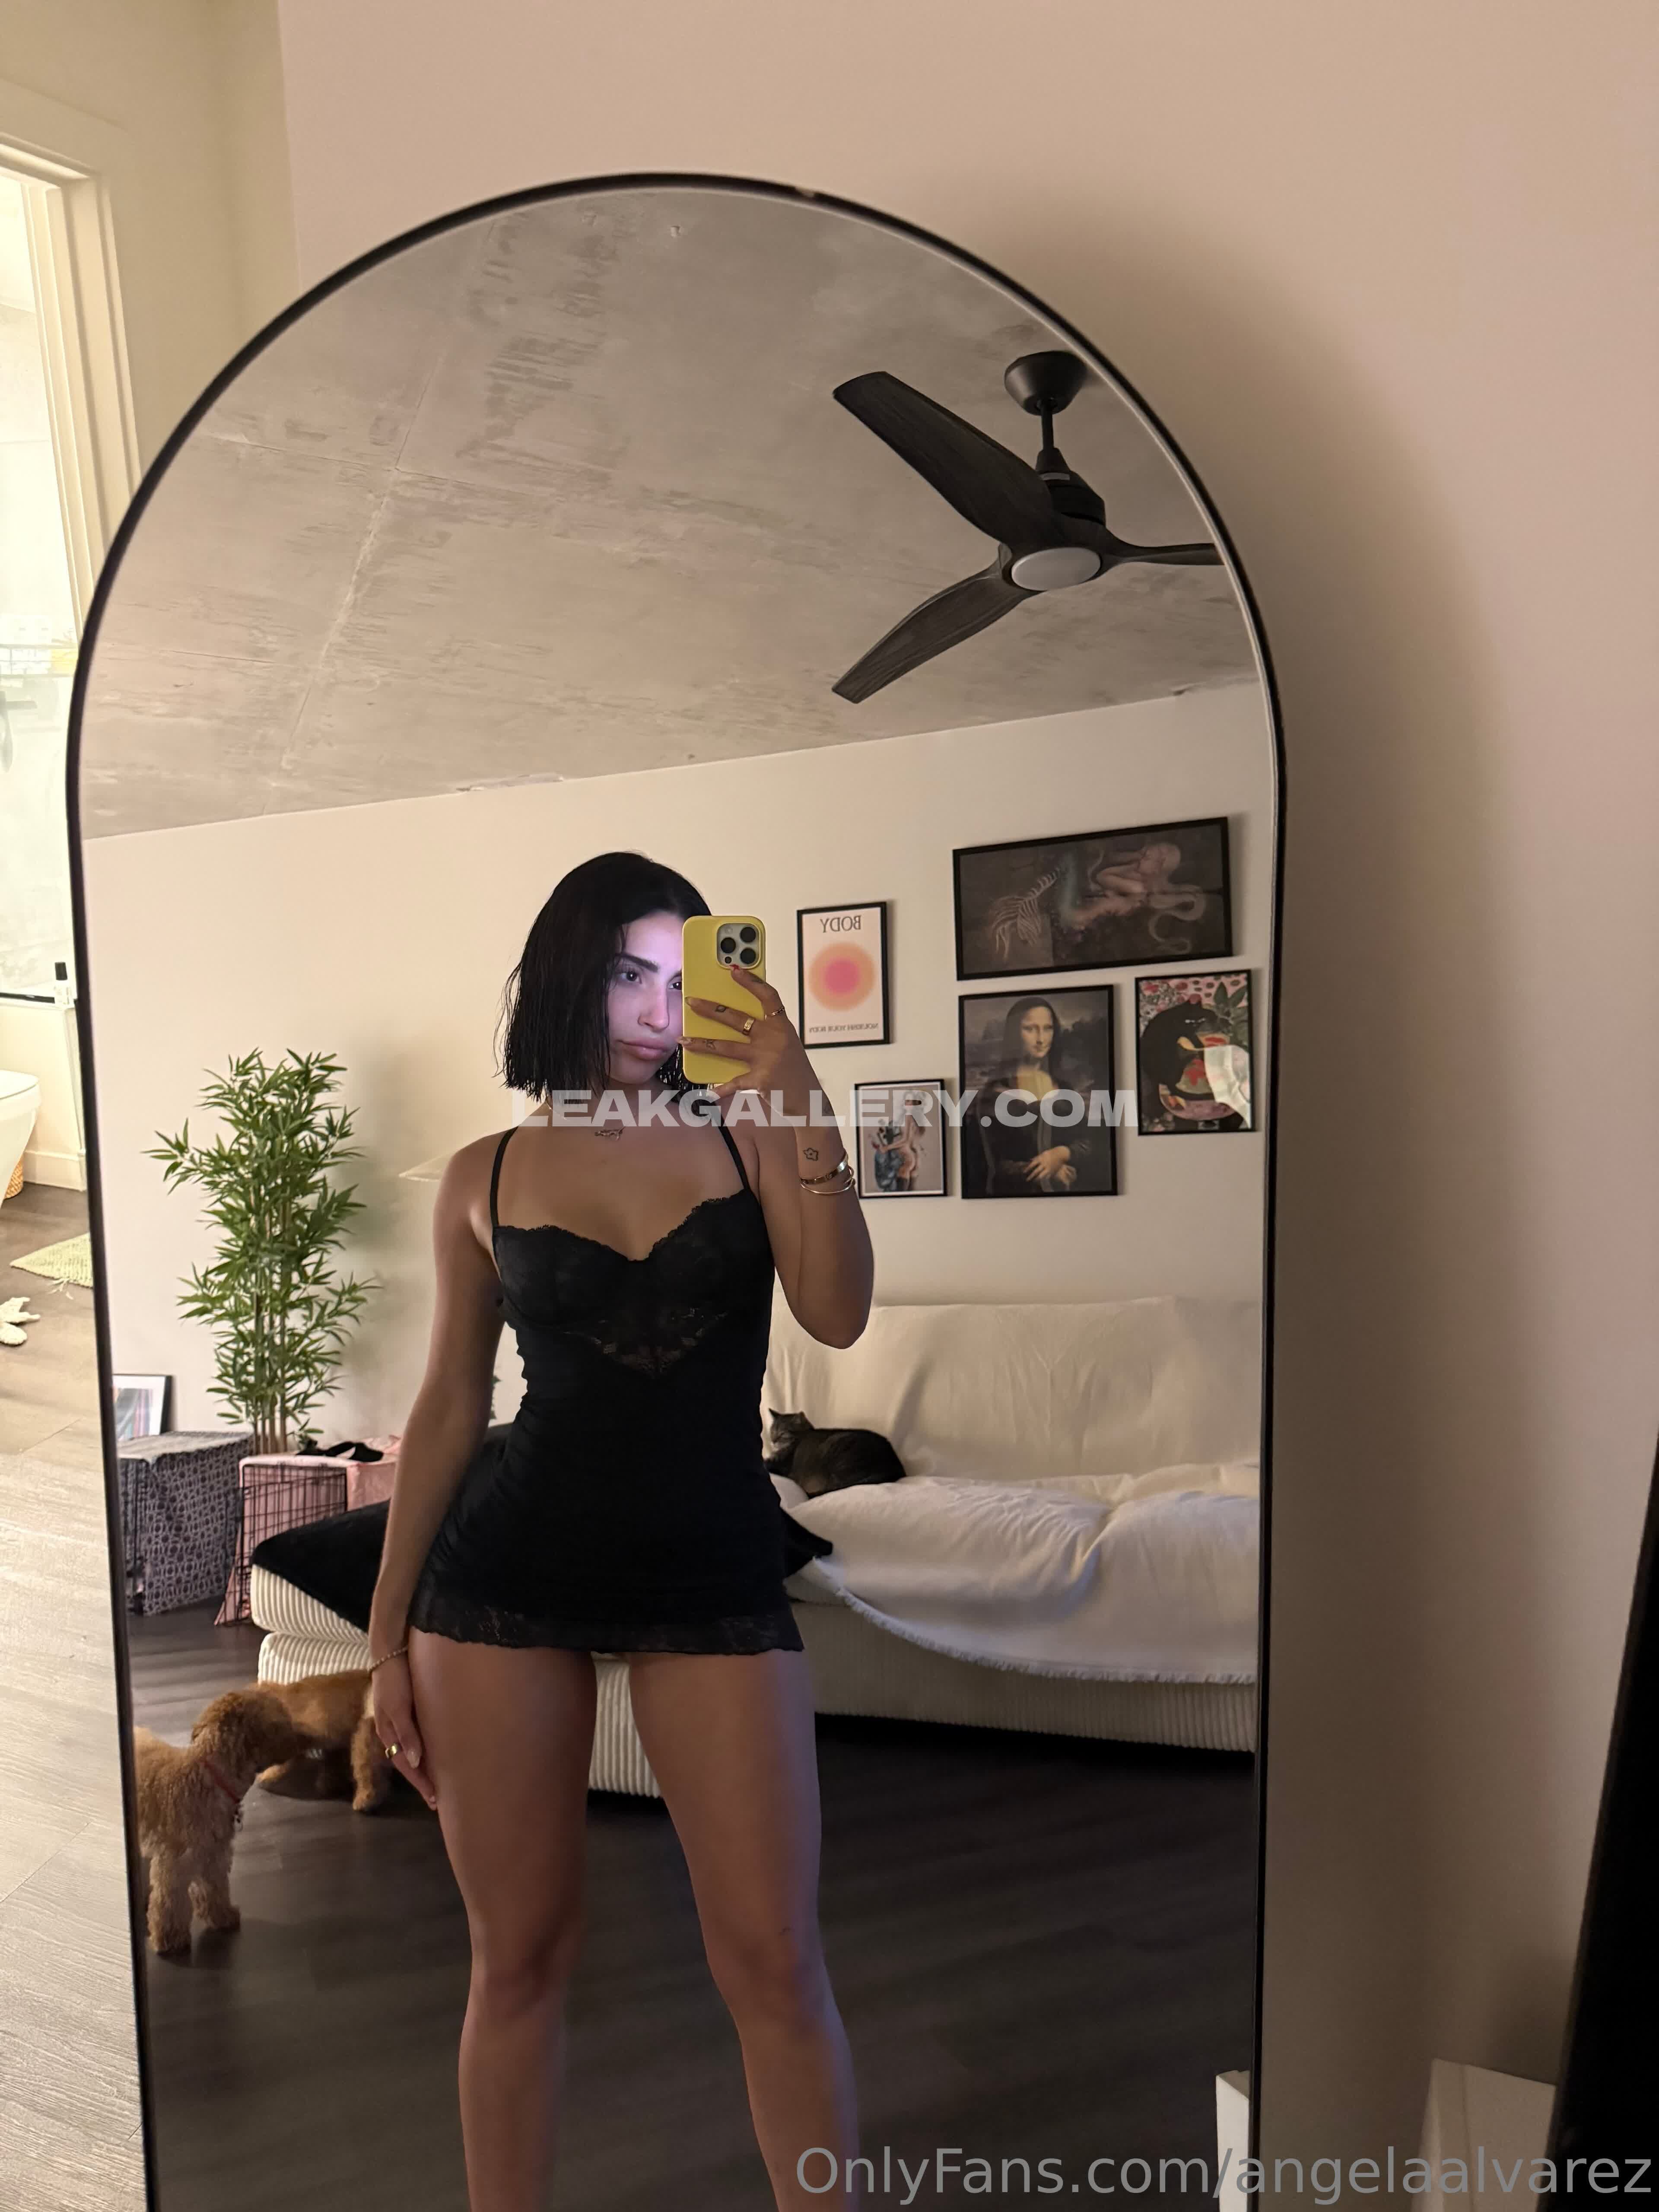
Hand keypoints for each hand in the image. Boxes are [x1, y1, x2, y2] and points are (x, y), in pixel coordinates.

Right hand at [370, 1651, 437, 1808]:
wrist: (391, 1650)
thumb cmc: (394, 1679)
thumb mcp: (397, 1707)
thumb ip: (406, 1733)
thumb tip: (413, 1762)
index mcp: (389, 1733)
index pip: (406, 1766)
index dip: (420, 1782)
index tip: (436, 1799)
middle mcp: (395, 1731)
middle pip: (409, 1763)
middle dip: (424, 1781)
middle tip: (441, 1799)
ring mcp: (401, 1721)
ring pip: (413, 1752)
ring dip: (426, 1767)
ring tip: (442, 1781)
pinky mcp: (409, 1711)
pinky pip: (418, 1737)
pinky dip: (426, 1750)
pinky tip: (437, 1752)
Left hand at [683, 969, 814, 1110]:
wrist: (808, 1098)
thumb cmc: (795, 1071)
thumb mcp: (786, 1045)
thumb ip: (767, 1034)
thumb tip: (738, 1026)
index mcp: (782, 1026)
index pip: (768, 996)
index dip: (752, 982)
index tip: (735, 971)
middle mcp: (773, 1038)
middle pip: (737, 1018)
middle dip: (710, 1009)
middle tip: (691, 1002)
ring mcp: (765, 1058)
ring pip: (726, 1046)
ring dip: (701, 1043)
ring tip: (684, 1040)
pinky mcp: (759, 1079)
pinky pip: (733, 1082)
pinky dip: (721, 1088)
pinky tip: (709, 1092)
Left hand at [1023, 1145, 1072, 1181]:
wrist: (1060, 1154)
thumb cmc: (1050, 1153)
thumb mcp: (1042, 1154)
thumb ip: (1036, 1158)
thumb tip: (1030, 1160)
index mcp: (1041, 1159)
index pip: (1032, 1164)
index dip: (1028, 1168)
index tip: (1024, 1172)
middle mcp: (1044, 1164)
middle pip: (1036, 1171)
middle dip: (1031, 1176)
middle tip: (1027, 1180)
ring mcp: (1048, 1168)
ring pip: (1042, 1175)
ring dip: (1037, 1179)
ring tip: (1034, 1181)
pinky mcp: (1053, 1171)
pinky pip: (1047, 1176)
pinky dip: (1044, 1178)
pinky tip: (1041, 1180)